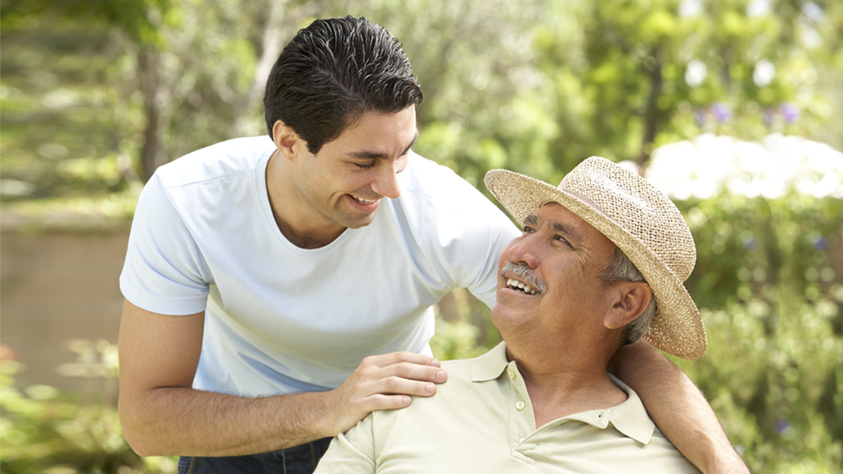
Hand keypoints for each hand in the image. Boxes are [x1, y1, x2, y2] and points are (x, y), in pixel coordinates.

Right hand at [322, 352, 447, 435]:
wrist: (328, 411)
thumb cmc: (359, 396)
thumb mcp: (372, 378)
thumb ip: (392, 373)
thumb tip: (423, 371)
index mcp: (373, 363)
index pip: (401, 356)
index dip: (421, 359)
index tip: (439, 365)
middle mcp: (367, 372)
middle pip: (401, 368)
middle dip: (424, 371)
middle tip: (443, 377)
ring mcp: (362, 387)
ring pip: (393, 383)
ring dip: (415, 386)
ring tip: (432, 390)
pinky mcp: (357, 404)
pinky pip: (379, 401)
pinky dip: (394, 401)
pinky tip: (408, 403)